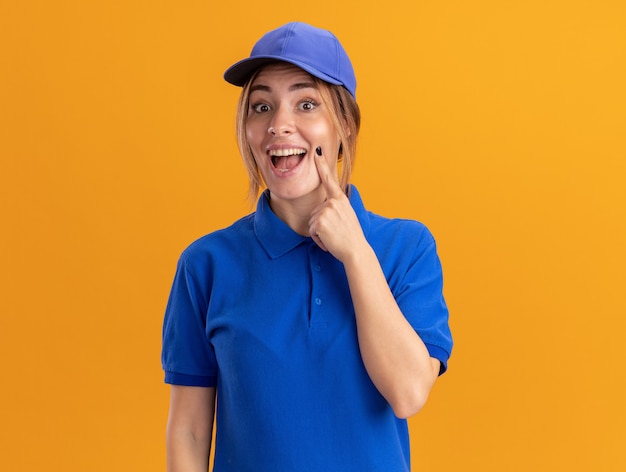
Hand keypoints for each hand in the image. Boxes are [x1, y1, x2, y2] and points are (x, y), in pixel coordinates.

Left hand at [309, 147, 366, 261]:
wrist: (356, 250)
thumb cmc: (351, 237)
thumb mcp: (346, 216)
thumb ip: (335, 208)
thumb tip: (326, 208)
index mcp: (340, 199)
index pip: (329, 180)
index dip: (322, 165)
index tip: (317, 152)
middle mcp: (333, 202)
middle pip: (314, 212)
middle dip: (321, 225)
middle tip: (336, 232)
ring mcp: (325, 210)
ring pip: (312, 222)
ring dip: (319, 233)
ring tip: (333, 237)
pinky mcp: (318, 221)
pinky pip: (311, 231)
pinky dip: (318, 239)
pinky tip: (329, 241)